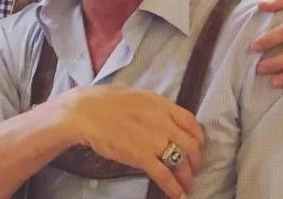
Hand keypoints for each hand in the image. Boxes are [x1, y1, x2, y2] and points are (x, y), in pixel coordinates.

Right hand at [62, 84, 204, 198]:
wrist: (84, 112)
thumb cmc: (103, 101)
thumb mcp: (134, 94)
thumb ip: (150, 104)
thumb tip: (154, 109)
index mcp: (161, 104)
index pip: (191, 121)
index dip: (197, 136)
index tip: (197, 145)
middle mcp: (162, 121)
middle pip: (191, 143)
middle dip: (195, 159)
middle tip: (193, 167)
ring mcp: (153, 139)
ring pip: (181, 160)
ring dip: (187, 175)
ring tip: (187, 185)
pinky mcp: (141, 157)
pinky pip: (164, 175)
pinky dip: (173, 187)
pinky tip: (177, 195)